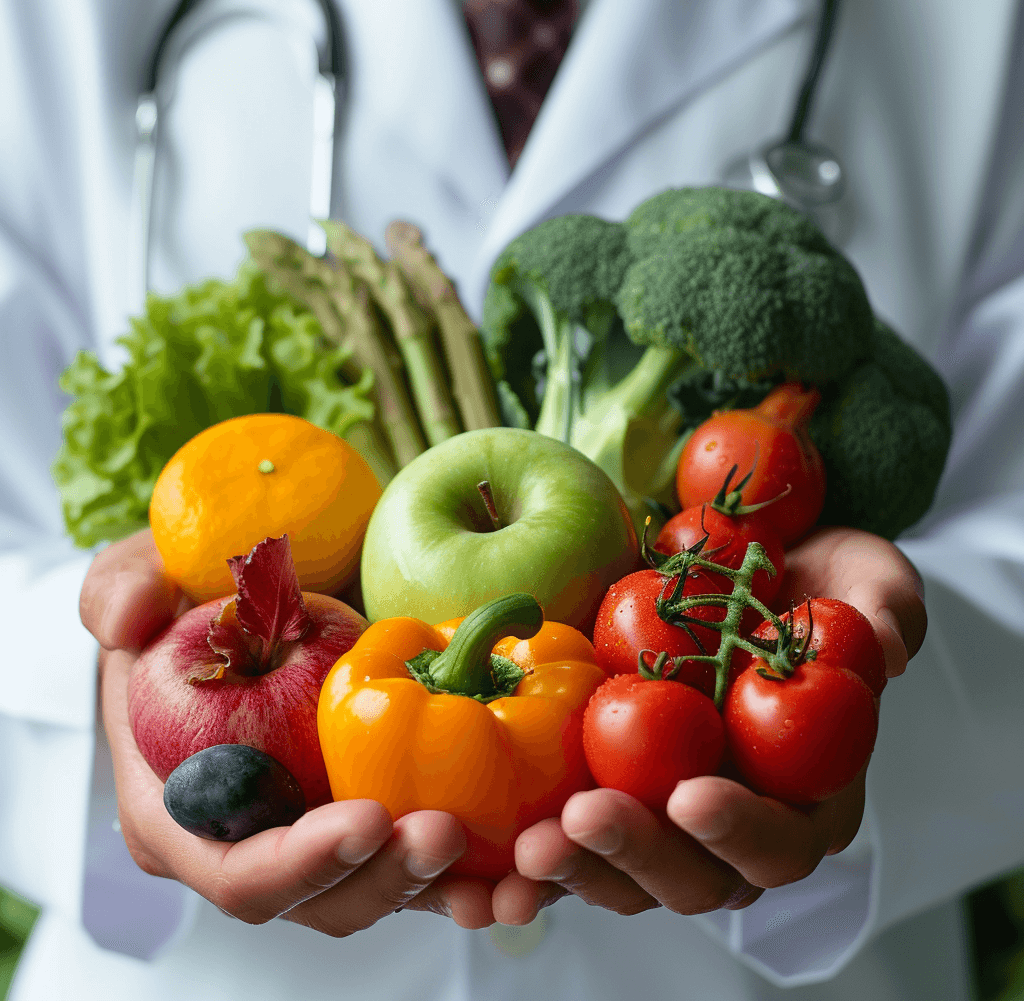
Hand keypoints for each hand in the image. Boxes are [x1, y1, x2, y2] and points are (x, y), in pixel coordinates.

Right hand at [82, 530, 494, 933]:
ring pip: (390, 888)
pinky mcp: (379, 809)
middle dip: (388, 878)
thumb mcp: (139, 575)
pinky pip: (431, 851)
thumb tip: (131, 621)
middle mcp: (259, 842)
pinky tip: (534, 844)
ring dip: (451, 885)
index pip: (237, 870)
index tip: (365, 817)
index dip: (298, 862)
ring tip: (515, 860)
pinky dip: (485, 859)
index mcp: (187, 812)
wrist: (247, 605)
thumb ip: (122, 589)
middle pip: (326, 898)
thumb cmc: (187, 599)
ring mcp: (325, 833)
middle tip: (450, 832)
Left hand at [494, 526, 926, 924]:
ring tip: (525, 846)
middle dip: (637, 857)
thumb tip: (882, 648)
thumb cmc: (810, 580)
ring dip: (573, 869)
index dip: (743, 832)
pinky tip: (488, 844)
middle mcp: (733, 818)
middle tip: (581, 821)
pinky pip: (568, 835)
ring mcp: (662, 809)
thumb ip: (886, 610)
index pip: (784, 842)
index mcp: (805, 795)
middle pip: (694, 878)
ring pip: (621, 873)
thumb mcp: (862, 578)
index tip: (691, 796)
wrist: (737, 566)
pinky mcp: (604, 784)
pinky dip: (532, 848)